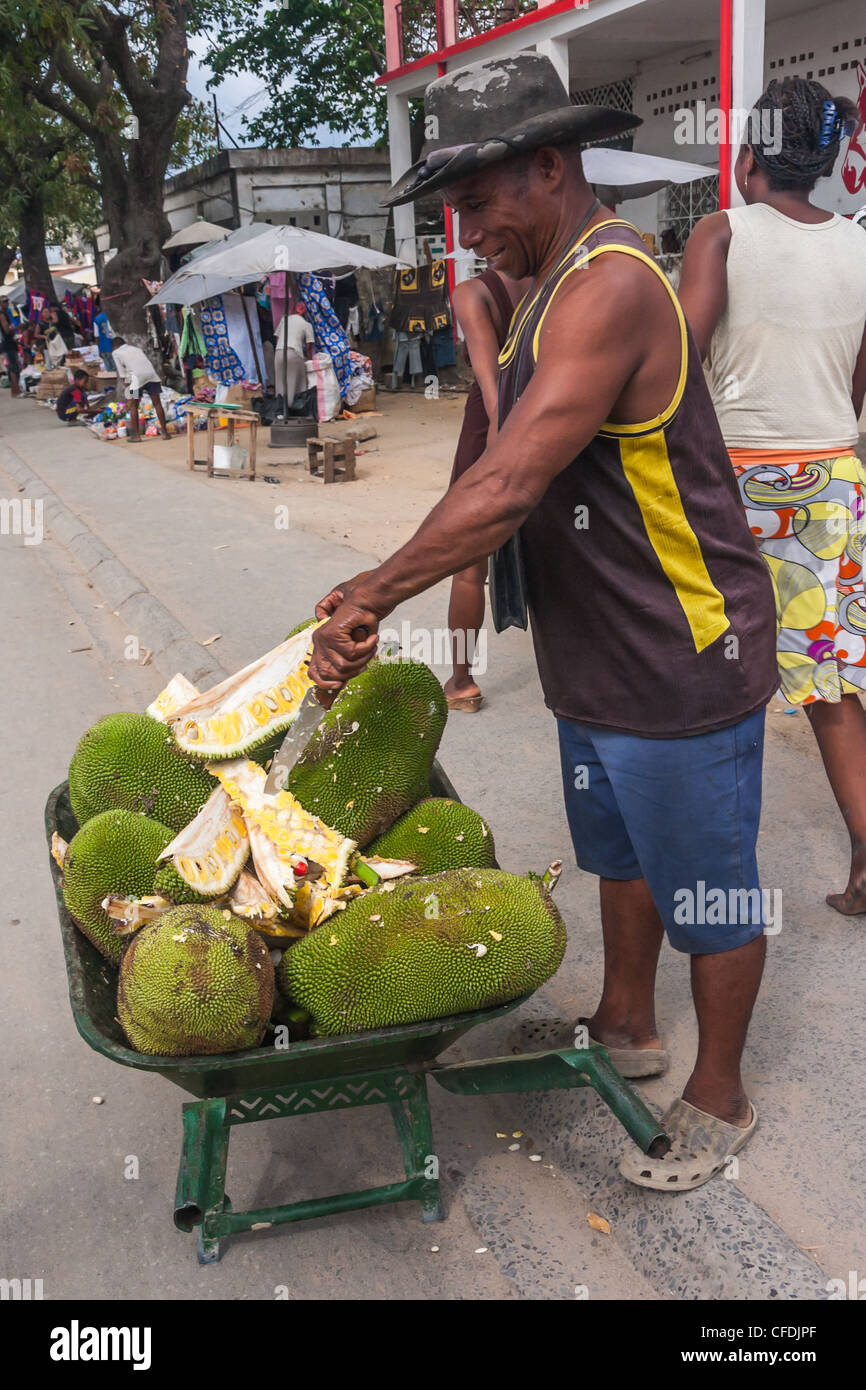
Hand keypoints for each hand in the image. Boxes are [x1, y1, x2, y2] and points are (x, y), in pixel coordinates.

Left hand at [309, 573, 381, 689]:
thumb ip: (346, 656)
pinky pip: (352, 653)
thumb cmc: (363, 615)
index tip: (340, 685)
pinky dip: (366, 647)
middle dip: (350, 672)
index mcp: (321, 643)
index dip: (326, 683)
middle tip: (365, 663)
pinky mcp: (332, 634)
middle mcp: (318, 640)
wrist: (369, 596)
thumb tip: (342, 677)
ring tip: (371, 646)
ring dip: (362, 658)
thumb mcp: (354, 640)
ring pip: (343, 666)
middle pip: (328, 674)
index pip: (314, 672)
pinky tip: (372, 638)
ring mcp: (324, 638)